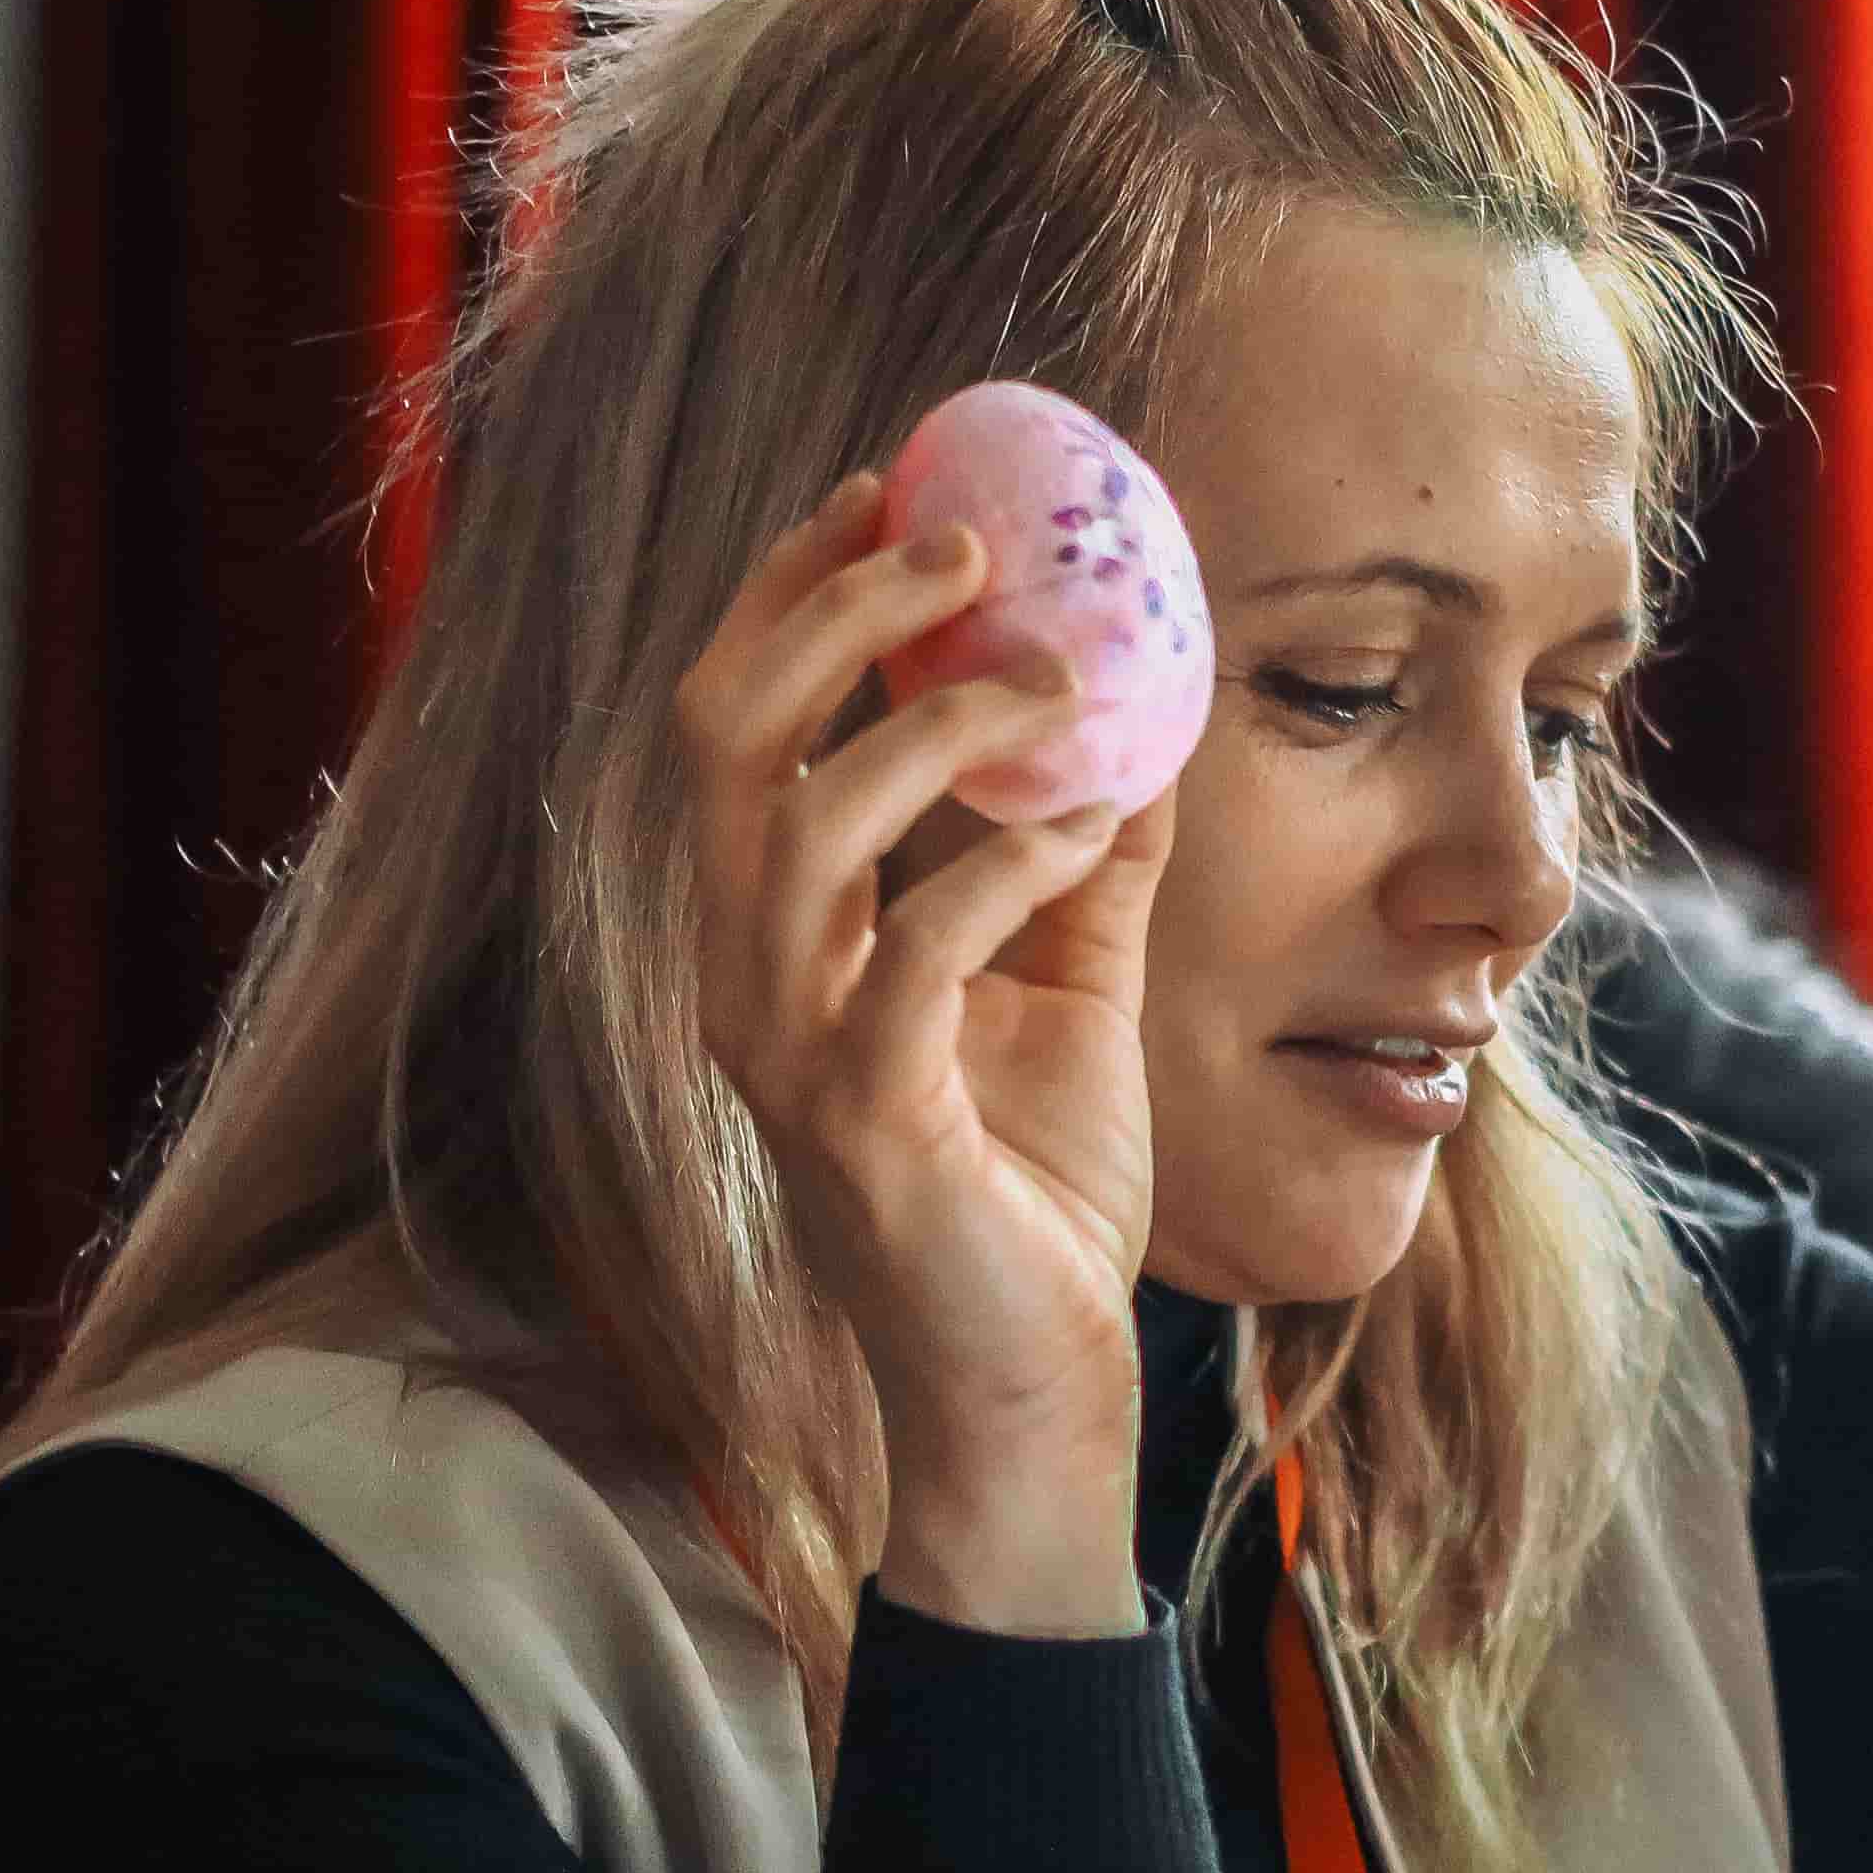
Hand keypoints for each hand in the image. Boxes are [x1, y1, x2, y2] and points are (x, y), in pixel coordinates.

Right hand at [675, 469, 1177, 1621]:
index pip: (736, 721)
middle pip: (724, 737)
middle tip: (956, 539)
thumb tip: (1148, 709)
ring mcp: (787, 1051)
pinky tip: (1091, 829)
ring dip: (934, 725)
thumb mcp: (1071, 981)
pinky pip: (913, 954)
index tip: (884, 483)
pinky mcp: (862, 1124)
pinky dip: (1008, 866)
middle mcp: (744, 974)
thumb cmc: (1033, 1192)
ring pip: (799, 827)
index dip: (790, 591)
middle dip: (829, 611)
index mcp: (771, 929)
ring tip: (1055, 680)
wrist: (1034, 1388)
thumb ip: (1086, 852)